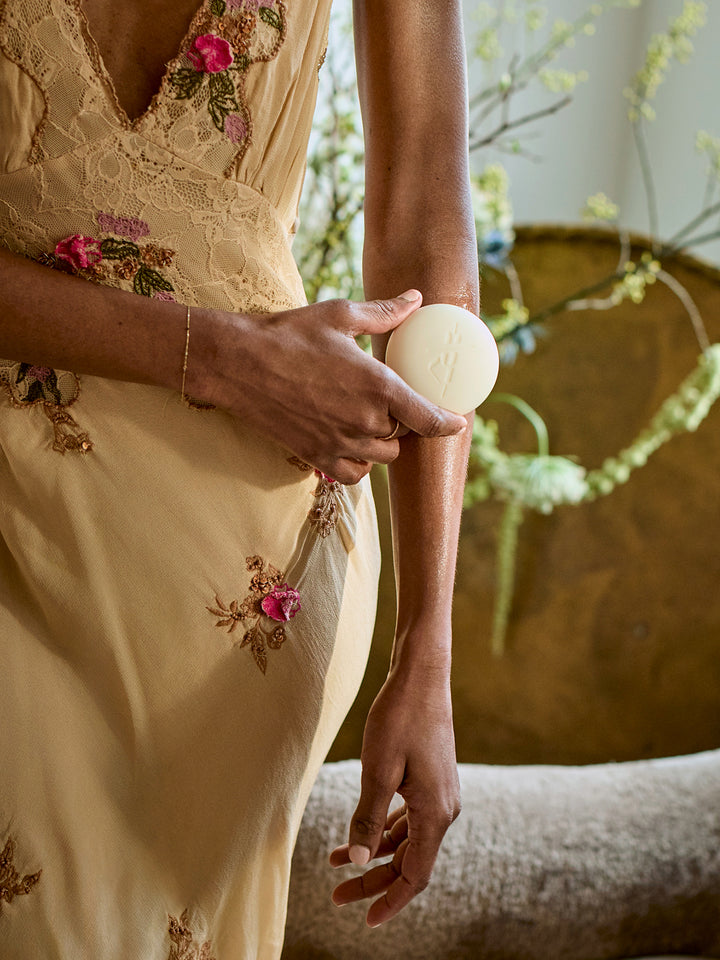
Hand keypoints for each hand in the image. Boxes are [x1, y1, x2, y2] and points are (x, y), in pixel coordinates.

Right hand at [193, 291, 466, 483]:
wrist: (237, 364)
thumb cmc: (287, 335)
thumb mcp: (339, 315)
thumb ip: (384, 314)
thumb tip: (416, 300)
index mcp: (378, 386)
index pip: (428, 418)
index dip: (448, 424)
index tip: (456, 422)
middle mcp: (364, 421)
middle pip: (404, 435)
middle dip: (404, 420)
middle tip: (393, 402)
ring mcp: (340, 443)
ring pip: (382, 456)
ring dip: (384, 441)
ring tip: (371, 420)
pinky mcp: (317, 457)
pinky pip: (355, 474)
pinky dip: (360, 463)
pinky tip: (353, 443)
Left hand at [329, 666, 460, 925]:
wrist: (421, 676)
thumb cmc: (400, 717)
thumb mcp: (378, 770)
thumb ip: (368, 816)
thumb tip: (358, 859)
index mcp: (436, 812)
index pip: (416, 874)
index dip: (391, 900)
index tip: (366, 920)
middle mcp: (443, 808)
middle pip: (410, 861)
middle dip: (374, 880)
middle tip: (337, 894)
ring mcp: (439, 793)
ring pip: (408, 839)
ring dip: (375, 853)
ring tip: (337, 861)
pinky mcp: (431, 779)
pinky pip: (409, 817)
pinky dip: (384, 829)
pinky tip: (360, 831)